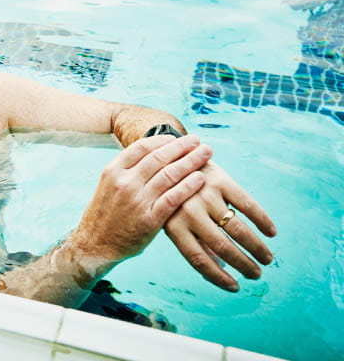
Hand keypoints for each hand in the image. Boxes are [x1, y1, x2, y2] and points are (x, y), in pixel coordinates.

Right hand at [64, 135, 210, 273]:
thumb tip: (151, 154)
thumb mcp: (108, 185)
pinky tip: (200, 179)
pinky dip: (188, 186)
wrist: (94, 245)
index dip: (163, 140)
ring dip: (191, 161)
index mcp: (113, 170)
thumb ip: (127, 170)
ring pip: (169, 174)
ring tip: (205, 154)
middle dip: (182, 146)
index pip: (142, 146)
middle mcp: (124, 182)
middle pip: (159, 157)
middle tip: (198, 141)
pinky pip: (173, 198)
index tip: (177, 138)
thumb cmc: (105, 214)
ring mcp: (137, 200)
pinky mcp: (149, 220)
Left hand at [164, 161, 276, 291]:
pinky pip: (247, 204)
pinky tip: (272, 232)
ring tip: (267, 259)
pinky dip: (262, 220)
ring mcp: (205, 194)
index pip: (198, 259)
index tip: (235, 287)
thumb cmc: (176, 197)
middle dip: (243, 264)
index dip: (218, 276)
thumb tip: (221, 270)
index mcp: (173, 225)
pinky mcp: (221, 179)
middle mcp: (188, 211)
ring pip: (237, 228)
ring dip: (256, 247)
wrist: (173, 157)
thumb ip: (193, 241)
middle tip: (257, 274)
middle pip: (221, 246)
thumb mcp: (174, 219)